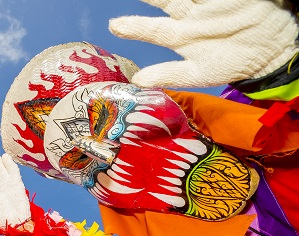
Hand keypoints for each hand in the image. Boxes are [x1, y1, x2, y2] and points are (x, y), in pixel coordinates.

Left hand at [109, 0, 298, 86]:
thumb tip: (137, 80)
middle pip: (163, 0)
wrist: (269, 51)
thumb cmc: (231, 62)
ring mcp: (206, 3)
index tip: (114, 25)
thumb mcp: (199, 73)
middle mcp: (188, 14)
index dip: (133, 27)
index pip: (151, 29)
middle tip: (128, 1)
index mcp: (179, 35)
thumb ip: (170, 75)